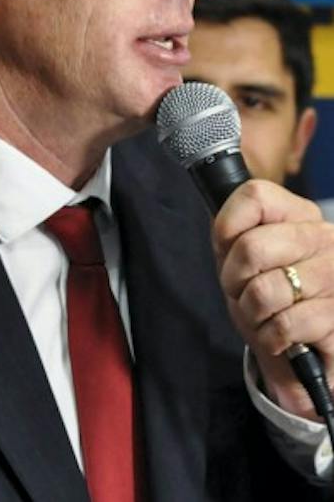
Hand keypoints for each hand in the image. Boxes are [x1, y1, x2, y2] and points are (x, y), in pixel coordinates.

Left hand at [214, 178, 333, 418]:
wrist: (299, 348)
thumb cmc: (266, 295)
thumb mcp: (241, 260)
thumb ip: (231, 234)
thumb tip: (221, 220)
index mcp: (300, 215)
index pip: (255, 196)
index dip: (227, 229)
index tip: (229, 252)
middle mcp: (326, 238)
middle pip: (252, 248)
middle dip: (234, 280)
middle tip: (243, 293)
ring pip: (265, 290)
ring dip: (252, 313)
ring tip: (263, 315)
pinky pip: (286, 324)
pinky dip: (271, 336)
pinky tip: (281, 337)